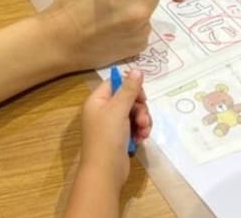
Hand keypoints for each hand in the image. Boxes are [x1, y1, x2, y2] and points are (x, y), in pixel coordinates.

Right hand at [45, 0, 160, 69]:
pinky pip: (143, 28)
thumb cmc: (69, 4)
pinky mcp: (140, 45)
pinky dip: (133, 27)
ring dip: (136, 9)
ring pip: (148, 10)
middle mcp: (139, 7)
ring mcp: (141, 29)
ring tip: (112, 15)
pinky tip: (113, 30)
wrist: (59, 42)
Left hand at [76, 70, 151, 191]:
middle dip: (140, 108)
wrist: (105, 171)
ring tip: (144, 131)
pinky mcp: (119, 138)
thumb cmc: (107, 137)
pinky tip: (142, 138)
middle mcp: (102, 111)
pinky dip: (140, 131)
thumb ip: (129, 89)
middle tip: (143, 118)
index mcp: (97, 101)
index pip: (114, 84)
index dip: (129, 86)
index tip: (141, 95)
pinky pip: (134, 127)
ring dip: (142, 120)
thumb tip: (136, 69)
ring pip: (133, 114)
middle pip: (127, 99)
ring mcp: (111, 126)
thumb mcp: (118, 109)